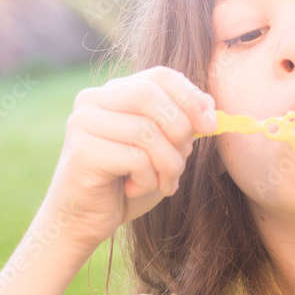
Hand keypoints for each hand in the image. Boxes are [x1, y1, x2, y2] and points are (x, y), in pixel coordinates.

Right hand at [39, 66, 217, 266]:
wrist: (84, 219)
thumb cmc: (127, 182)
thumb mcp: (163, 148)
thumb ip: (181, 123)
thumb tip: (210, 105)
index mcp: (115, 92)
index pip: (160, 75)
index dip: (191, 97)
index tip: (211, 124)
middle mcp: (93, 100)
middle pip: (151, 95)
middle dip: (180, 128)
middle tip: (186, 157)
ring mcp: (83, 123)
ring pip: (147, 131)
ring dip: (169, 164)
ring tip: (165, 182)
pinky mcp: (83, 152)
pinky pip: (135, 159)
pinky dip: (148, 180)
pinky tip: (134, 189)